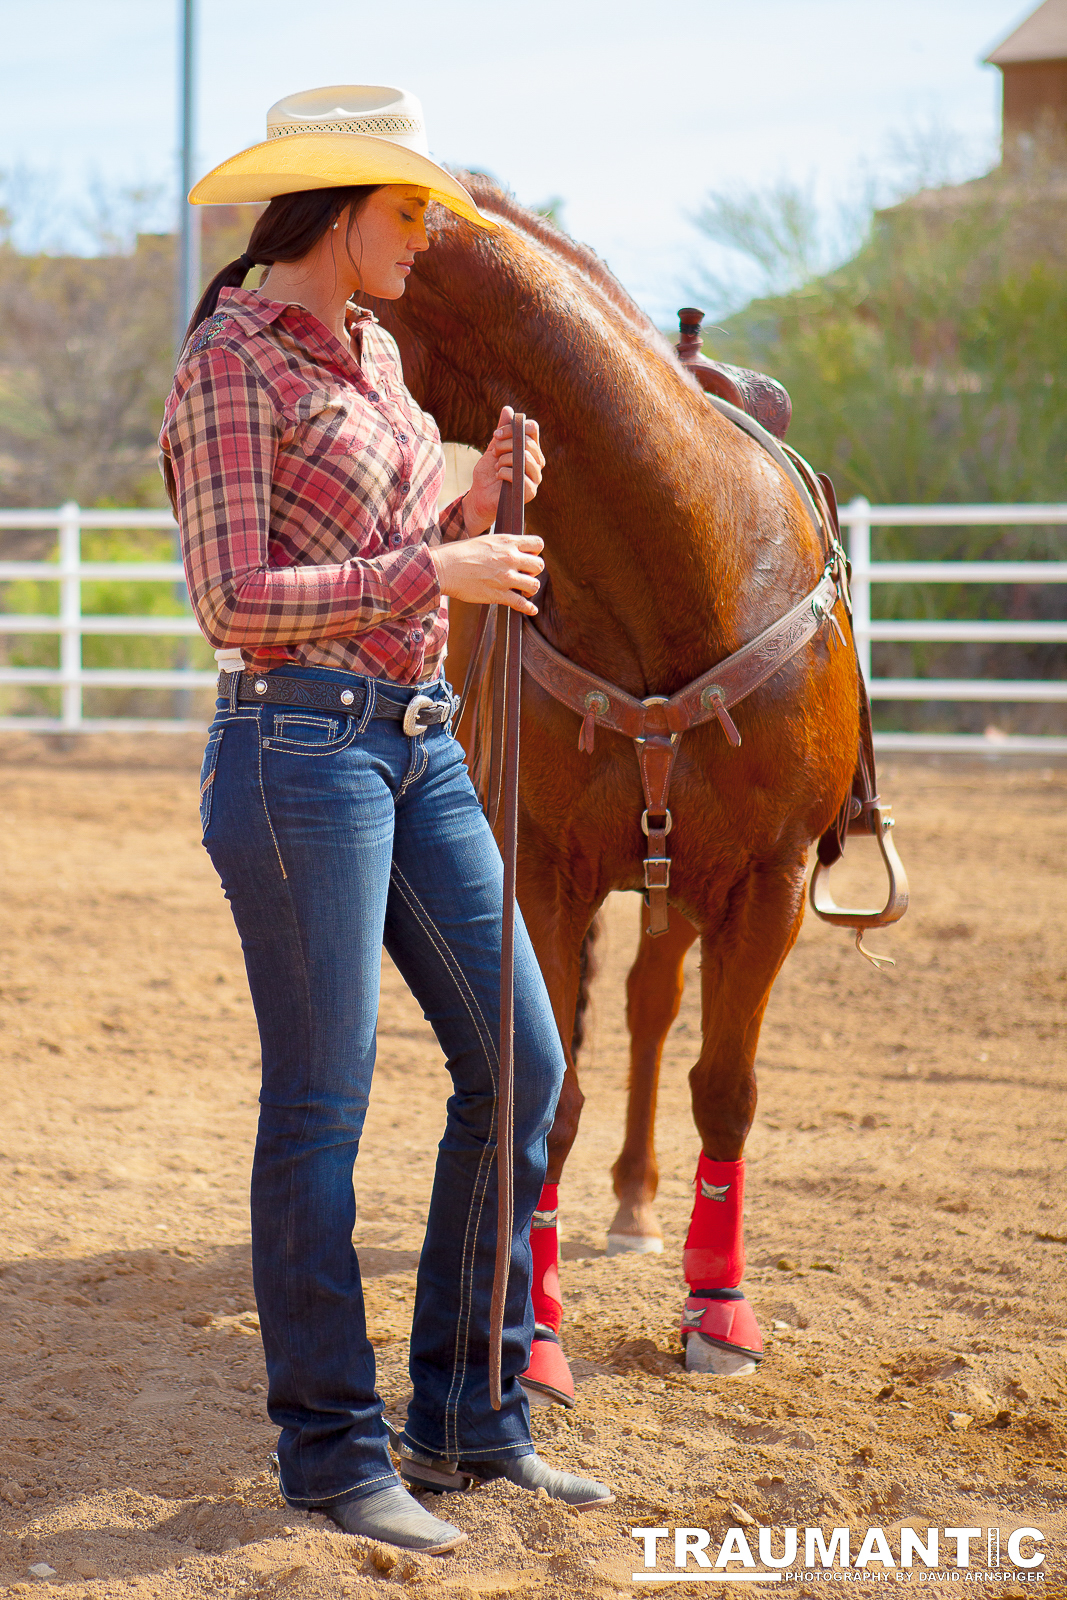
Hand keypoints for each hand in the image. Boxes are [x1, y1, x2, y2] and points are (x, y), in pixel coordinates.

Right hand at [430, 531, 544, 614]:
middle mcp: (510, 558)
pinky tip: (531, 610)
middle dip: (534, 572)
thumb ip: (502, 546)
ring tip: (524, 591)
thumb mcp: (486, 541)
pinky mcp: (499, 594)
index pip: (538, 544)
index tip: (527, 558)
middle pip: (539, 566)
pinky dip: (529, 608)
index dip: (535, 552)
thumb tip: (511, 551)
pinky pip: (522, 603)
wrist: (444, 568)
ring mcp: (506, 577)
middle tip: (524, 575)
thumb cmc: (460, 553)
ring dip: (531, 589)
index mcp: (507, 542)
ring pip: (534, 585)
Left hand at [462, 407, 544, 534]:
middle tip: (494, 453)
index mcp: (531, 450)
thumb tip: (508, 409)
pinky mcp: (530, 492)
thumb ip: (502, 429)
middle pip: (526, 441)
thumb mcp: (494, 447)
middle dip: (504, 444)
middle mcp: (537, 463)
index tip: (496, 434)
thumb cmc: (489, 472)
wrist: (481, 496)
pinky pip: (517, 474)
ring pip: (523, 457)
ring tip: (497, 466)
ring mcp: (535, 478)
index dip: (513, 427)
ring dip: (504, 459)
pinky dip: (503, 472)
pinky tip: (499, 477)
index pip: (532, 428)